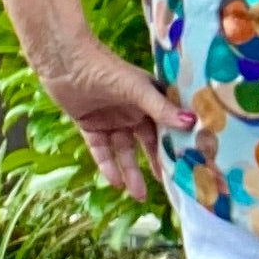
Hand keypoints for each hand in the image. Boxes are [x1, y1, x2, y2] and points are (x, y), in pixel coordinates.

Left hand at [40, 39, 194, 200]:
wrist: (66, 63)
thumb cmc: (106, 69)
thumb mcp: (137, 90)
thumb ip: (161, 109)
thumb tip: (192, 122)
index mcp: (149, 98)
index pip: (167, 126)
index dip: (176, 145)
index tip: (188, 166)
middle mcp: (133, 110)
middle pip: (146, 143)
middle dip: (154, 164)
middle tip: (166, 188)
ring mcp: (112, 120)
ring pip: (124, 151)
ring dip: (130, 172)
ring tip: (139, 196)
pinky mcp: (91, 126)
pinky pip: (102, 150)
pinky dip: (107, 166)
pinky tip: (116, 183)